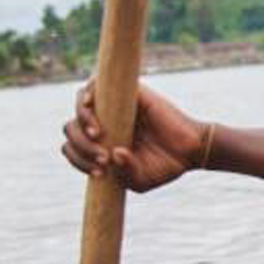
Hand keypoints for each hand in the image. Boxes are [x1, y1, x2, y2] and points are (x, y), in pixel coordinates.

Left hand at [60, 81, 207, 191]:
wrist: (191, 151)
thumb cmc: (165, 166)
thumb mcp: (139, 180)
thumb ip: (122, 173)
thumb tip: (113, 153)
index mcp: (101, 143)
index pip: (72, 146)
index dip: (78, 159)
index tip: (100, 173)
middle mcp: (106, 123)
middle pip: (71, 125)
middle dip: (81, 145)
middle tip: (102, 158)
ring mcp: (117, 106)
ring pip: (82, 102)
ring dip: (82, 119)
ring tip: (97, 135)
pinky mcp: (131, 93)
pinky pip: (99, 83)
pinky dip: (89, 93)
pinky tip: (90, 107)